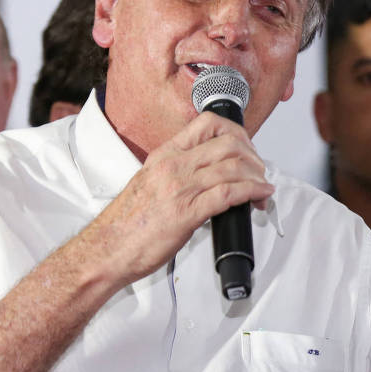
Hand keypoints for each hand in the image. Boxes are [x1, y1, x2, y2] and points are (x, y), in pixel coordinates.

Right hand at [81, 110, 274, 284]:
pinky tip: (260, 196)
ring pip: (234, 167)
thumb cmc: (128, 222)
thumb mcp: (151, 181)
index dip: (237, 131)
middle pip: (229, 143)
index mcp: (165, 154)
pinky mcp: (187, 213)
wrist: (107, 248)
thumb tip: (208, 174)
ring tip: (263, 187)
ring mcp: (181, 188)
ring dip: (257, 176)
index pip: (208, 123)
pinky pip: (230, 194)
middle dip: (254, 156)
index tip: (247, 148)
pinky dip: (253, 192)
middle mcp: (174, 165)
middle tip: (259, 171)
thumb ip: (179, 172)